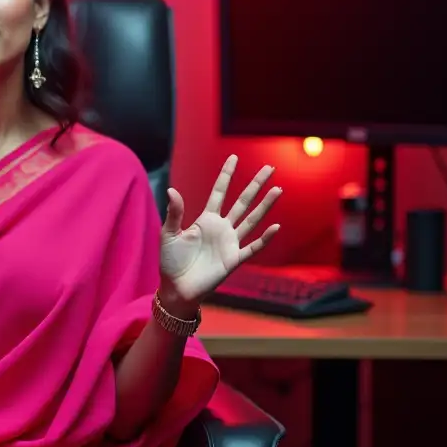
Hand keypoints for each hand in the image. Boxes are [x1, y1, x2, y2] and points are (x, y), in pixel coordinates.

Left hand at [159, 155, 282, 311]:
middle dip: (255, 185)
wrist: (177, 289)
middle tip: (269, 168)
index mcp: (206, 219)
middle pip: (242, 202)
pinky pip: (252, 247)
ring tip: (278, 190)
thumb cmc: (170, 262)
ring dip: (265, 205)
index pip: (219, 192)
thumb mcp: (169, 234)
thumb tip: (172, 190)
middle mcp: (221, 228)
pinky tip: (275, 227)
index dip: (226, 175)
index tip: (234, 157)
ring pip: (251, 220)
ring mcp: (230, 243)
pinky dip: (264, 238)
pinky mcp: (234, 260)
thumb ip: (174, 213)